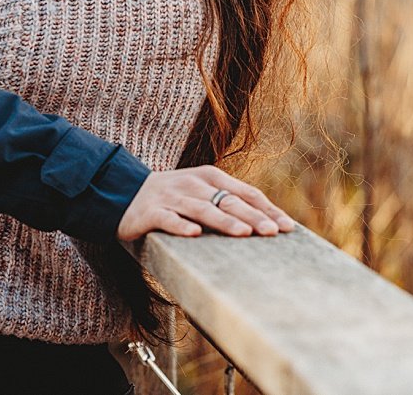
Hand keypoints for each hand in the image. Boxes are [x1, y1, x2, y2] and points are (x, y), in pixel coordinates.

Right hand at [116, 166, 295, 241]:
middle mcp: (194, 184)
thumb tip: (269, 223)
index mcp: (210, 177)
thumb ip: (229, 203)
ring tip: (244, 233)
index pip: (245, 193)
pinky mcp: (151, 211)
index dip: (267, 209)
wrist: (124, 193)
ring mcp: (172, 197)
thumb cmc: (174, 199)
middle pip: (228, 201)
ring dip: (224, 221)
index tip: (288, 227)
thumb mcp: (202, 194)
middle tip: (273, 233)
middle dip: (253, 217)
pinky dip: (181, 226)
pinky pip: (168, 219)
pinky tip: (194, 234)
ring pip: (202, 209)